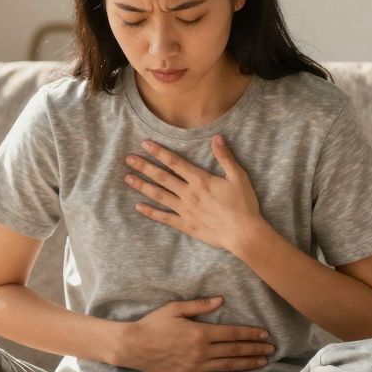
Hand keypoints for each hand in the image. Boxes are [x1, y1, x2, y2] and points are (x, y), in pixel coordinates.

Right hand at [116, 296, 276, 371]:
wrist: (133, 346)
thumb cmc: (153, 324)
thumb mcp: (175, 309)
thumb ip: (199, 305)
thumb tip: (221, 300)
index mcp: (201, 333)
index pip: (233, 334)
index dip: (251, 334)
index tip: (265, 334)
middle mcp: (202, 351)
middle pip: (235, 351)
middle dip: (255, 349)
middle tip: (272, 349)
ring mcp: (196, 367)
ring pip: (228, 366)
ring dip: (248, 364)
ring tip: (263, 362)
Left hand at [123, 135, 265, 252]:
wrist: (243, 233)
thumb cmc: (243, 204)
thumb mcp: (238, 177)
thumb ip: (225, 157)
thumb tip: (216, 137)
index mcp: (200, 180)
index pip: (175, 162)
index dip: (159, 152)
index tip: (145, 144)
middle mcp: (189, 193)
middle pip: (162, 177)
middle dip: (144, 167)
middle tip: (128, 159)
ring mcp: (185, 210)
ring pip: (159, 195)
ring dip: (142, 186)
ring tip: (128, 178)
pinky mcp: (186, 225)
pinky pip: (164, 218)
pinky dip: (150, 212)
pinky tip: (138, 207)